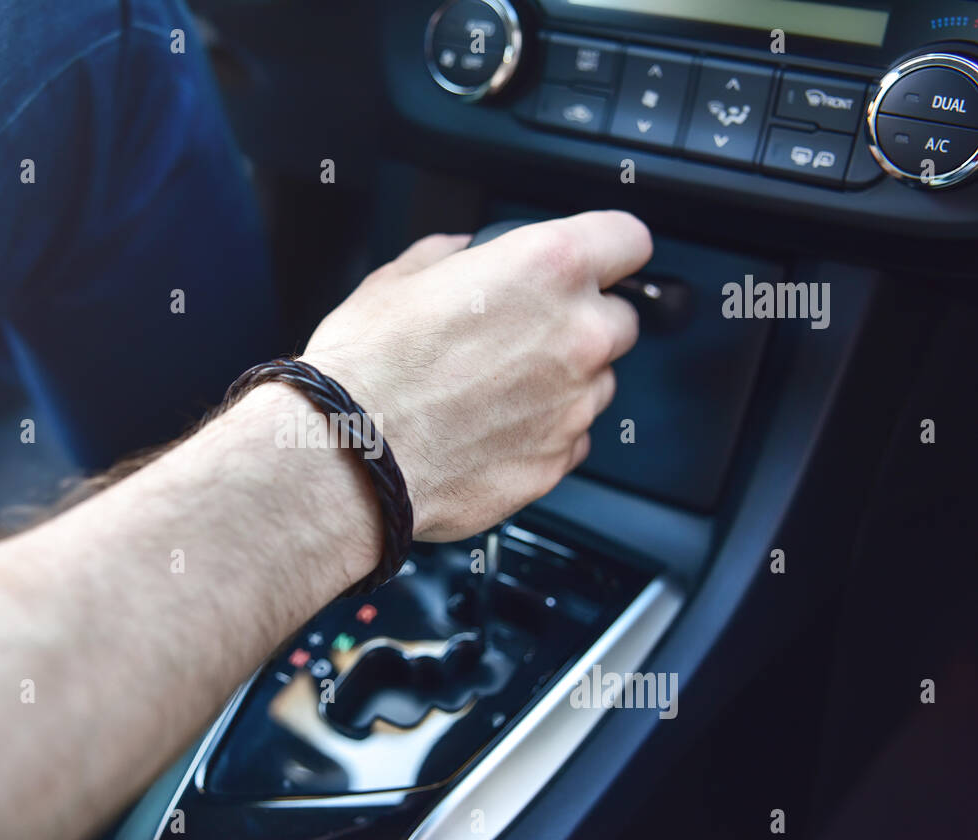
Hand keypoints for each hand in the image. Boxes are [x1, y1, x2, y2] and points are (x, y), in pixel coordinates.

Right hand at [302, 211, 652, 540]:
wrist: (348, 453)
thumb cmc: (367, 367)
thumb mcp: (397, 279)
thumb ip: (449, 255)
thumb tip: (461, 253)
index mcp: (546, 269)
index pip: (629, 240)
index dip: (610, 249)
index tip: (600, 263)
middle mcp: (576, 335)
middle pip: (620, 320)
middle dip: (582, 323)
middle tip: (526, 336)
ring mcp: (572, 405)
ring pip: (597, 384)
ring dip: (563, 383)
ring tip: (495, 392)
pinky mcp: (556, 462)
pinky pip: (570, 439)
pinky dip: (543, 433)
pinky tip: (491, 430)